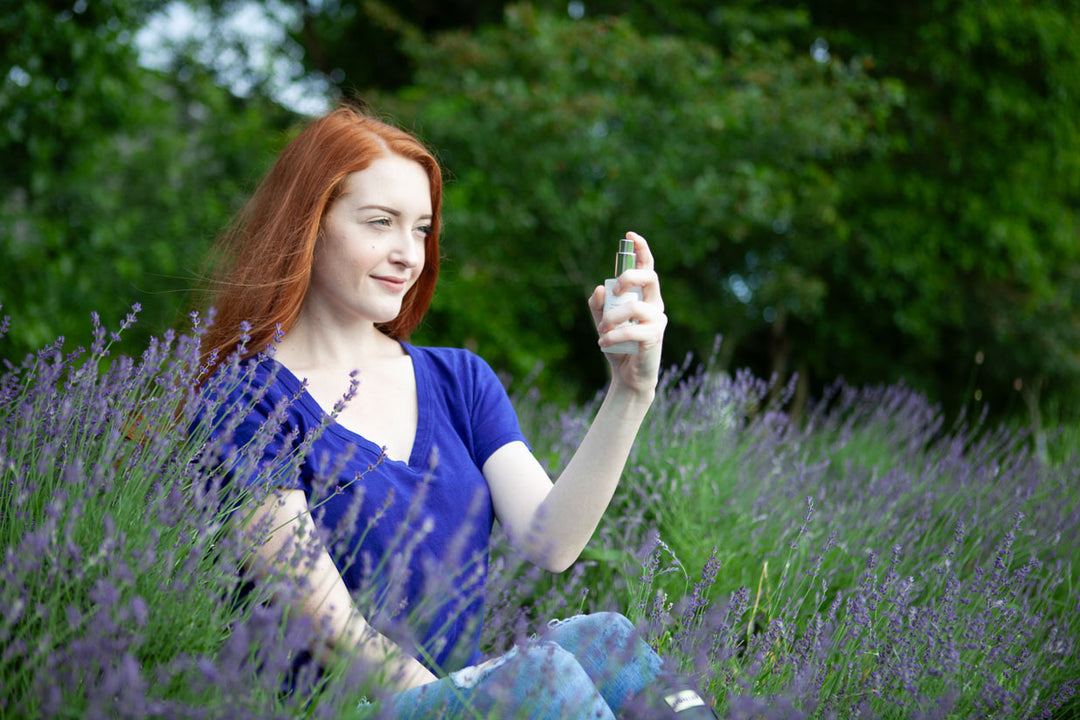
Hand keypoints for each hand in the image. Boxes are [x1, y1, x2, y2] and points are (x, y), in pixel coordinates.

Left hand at [588, 231, 666, 397]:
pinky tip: (603, 342)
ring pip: (635, 307)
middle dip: (629, 277)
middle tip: (614, 290)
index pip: (647, 267)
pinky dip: (614, 335)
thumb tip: (600, 289)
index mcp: (643, 296)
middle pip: (649, 277)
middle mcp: (654, 304)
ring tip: (601, 330)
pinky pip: (633, 330)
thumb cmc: (618, 345)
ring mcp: (657, 320)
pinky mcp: (655, 337)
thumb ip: (600, 305)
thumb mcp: (603, 322)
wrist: (628, 376)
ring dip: (612, 317)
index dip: (641, 249)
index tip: (630, 235)